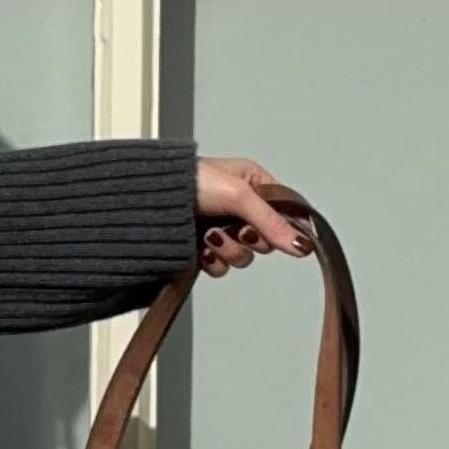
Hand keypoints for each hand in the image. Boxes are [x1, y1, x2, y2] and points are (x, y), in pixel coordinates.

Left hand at [194, 158, 313, 279]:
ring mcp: (222, 228)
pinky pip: (220, 267)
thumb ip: (271, 222)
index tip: (269, 231)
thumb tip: (301, 244)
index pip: (284, 213)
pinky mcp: (203, 248)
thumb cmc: (189, 181)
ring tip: (210, 236)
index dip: (281, 228)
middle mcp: (240, 207)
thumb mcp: (239, 195)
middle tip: (235, 229)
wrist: (147, 200)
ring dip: (227, 250)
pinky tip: (200, 249)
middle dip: (248, 239)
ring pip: (243, 257)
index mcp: (254, 184)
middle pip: (265, 240)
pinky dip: (212, 261)